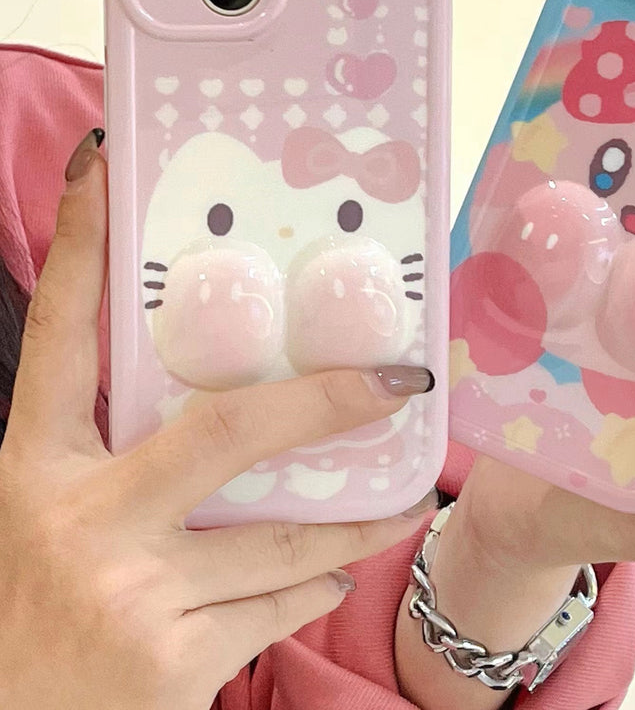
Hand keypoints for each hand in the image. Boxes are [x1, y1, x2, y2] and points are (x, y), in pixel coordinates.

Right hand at [0, 132, 436, 709]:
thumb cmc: (33, 619)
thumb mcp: (53, 521)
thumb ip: (121, 461)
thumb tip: (235, 399)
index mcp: (33, 469)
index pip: (61, 334)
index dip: (84, 245)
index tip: (106, 163)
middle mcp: (77, 519)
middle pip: (228, 426)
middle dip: (328, 398)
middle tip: (401, 378)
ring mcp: (128, 593)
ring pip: (282, 534)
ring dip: (357, 518)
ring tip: (408, 500)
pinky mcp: (170, 663)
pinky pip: (278, 603)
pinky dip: (316, 584)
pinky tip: (335, 570)